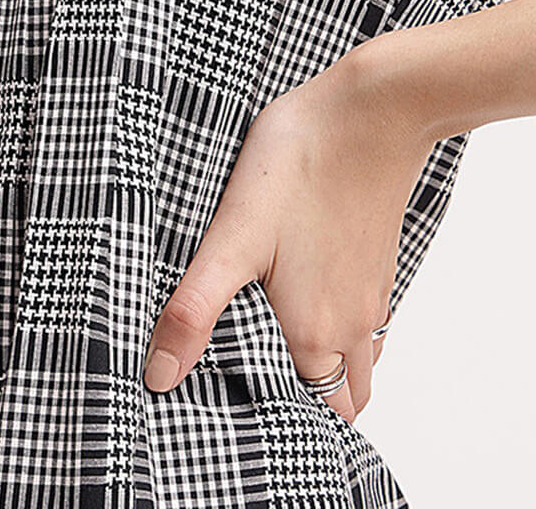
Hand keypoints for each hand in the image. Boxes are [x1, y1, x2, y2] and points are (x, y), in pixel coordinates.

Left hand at [142, 48, 434, 422]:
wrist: (377, 106)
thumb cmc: (304, 162)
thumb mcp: (234, 234)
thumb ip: (194, 308)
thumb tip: (157, 375)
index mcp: (316, 332)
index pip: (316, 419)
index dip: (287, 429)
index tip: (251, 424)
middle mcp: (353, 322)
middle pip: (344, 398)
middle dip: (312, 412)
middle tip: (263, 399)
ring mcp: (372, 290)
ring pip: (361, 360)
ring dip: (334, 375)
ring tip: (284, 362)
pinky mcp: (378, 258)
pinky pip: (369, 321)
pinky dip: (348, 335)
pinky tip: (313, 304)